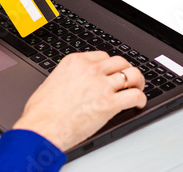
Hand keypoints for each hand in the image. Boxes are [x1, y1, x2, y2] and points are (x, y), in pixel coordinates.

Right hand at [12, 51, 146, 151]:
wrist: (42, 127)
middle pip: (120, 61)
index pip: (102, 55)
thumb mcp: (52, 81)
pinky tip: (138, 103)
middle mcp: (90, 69)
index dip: (109, 65)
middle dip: (125, 70)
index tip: (111, 71)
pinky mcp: (109, 103)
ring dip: (137, 82)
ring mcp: (101, 85)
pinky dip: (140, 99)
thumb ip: (67, 77)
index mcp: (75, 62)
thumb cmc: (41, 110)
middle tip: (127, 79)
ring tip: (137, 88)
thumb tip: (72, 82)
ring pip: (131, 75)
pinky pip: (135, 96)